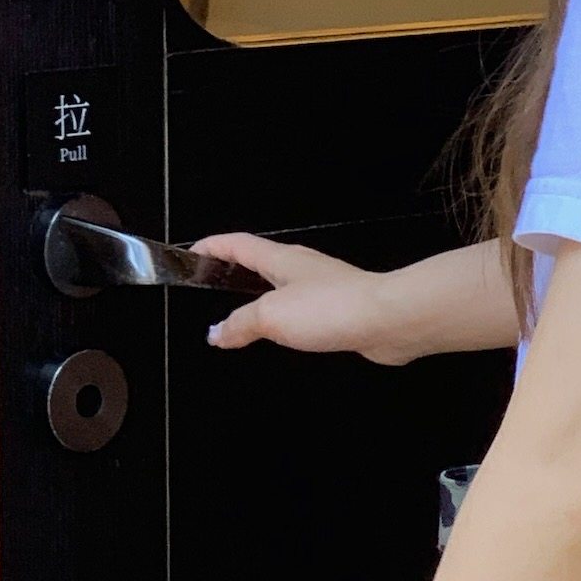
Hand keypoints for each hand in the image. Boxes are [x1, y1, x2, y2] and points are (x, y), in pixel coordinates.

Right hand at [189, 232, 407, 362]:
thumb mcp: (272, 316)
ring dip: (261, 298)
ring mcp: (324, 287)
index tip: (190, 253)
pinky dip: (286, 319)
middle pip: (260, 263)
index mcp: (280, 259)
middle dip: (234, 272)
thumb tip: (215, 333)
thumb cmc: (328, 309)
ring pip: (283, 288)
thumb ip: (240, 324)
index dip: (211, 246)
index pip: (237, 244)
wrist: (390, 319)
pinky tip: (285, 336)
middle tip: (212, 289)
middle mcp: (302, 268)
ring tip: (242, 318)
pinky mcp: (342, 310)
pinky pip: (304, 310)